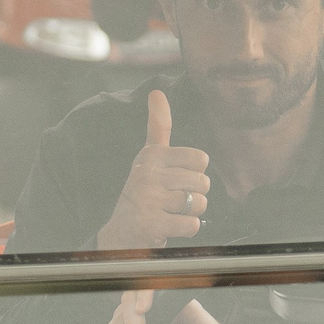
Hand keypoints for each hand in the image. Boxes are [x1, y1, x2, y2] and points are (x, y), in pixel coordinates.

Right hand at [93, 90, 211, 250]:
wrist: (120, 232)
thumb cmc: (141, 192)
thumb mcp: (148, 157)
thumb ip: (157, 126)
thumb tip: (157, 92)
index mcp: (151, 155)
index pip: (201, 159)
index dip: (195, 174)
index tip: (176, 180)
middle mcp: (148, 173)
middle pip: (203, 182)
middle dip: (194, 196)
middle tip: (172, 201)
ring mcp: (148, 198)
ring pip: (199, 203)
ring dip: (190, 213)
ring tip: (171, 213)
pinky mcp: (151, 223)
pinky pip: (192, 224)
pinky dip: (186, 228)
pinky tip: (169, 226)